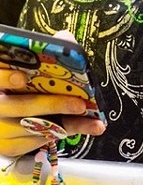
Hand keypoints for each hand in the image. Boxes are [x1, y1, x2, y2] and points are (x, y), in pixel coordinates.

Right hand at [0, 31, 105, 157]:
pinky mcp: (7, 146)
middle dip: (53, 105)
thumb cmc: (24, 86)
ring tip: (92, 121)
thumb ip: (43, 53)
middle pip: (19, 106)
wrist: (10, 116)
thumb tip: (63, 38)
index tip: (22, 77)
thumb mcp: (29, 67)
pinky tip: (80, 128)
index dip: (4, 77)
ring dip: (66, 124)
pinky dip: (59, 134)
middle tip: (79, 105)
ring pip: (32, 128)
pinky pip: (35, 143)